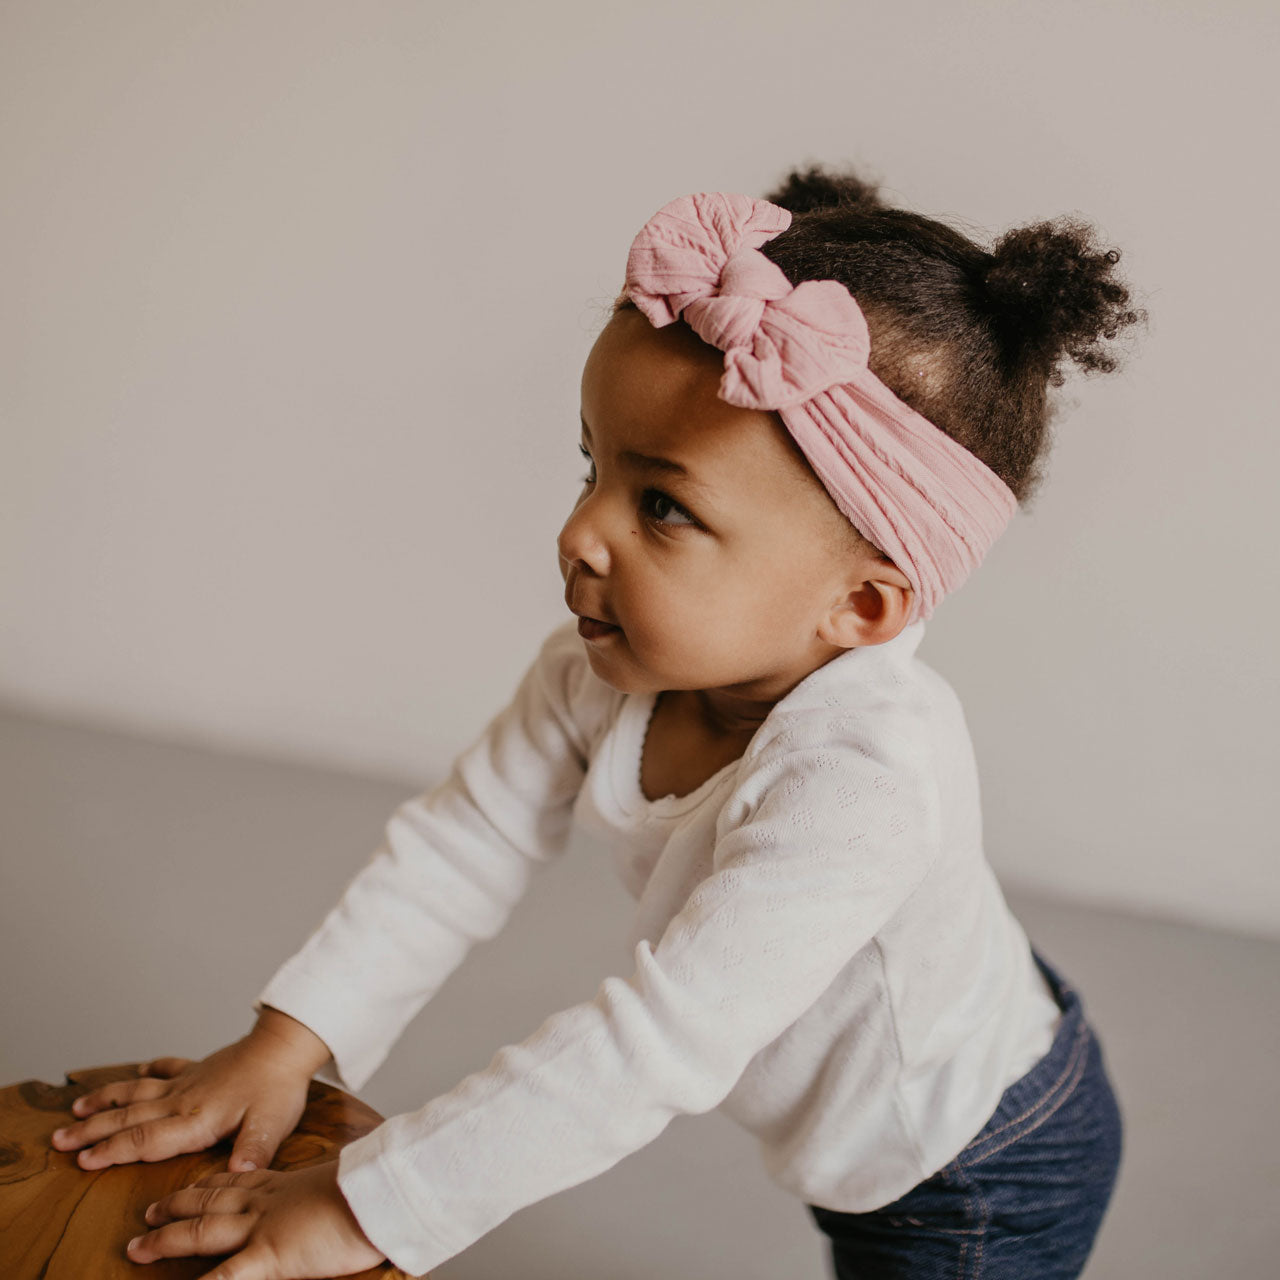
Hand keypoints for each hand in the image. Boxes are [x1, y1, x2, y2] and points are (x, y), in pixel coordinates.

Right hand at [51, 1009, 329, 1172]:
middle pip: (130, 1117)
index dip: (114, 1150)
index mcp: (196, 1119)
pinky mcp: (201, 1068)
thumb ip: (252, 1151)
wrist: (287, 1043)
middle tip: (59, 1140)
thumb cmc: (279, 1086)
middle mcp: (184, 1100)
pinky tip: (140, 1071)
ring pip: (139, 1092)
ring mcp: (190, 1082)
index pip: (146, 1139)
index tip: (84, 1160)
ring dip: (108, 1100)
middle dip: (93, 1130)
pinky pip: (168, 1068)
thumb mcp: (271, 1125)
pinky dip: (151, 1070)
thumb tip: (239, 1175)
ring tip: (77, 1109)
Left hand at [126, 1160, 385, 1278]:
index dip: (211, 1183)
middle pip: (212, 1201)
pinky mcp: (269, 1256)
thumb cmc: (374, 1190)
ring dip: (168, 1239)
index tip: (193, 1185)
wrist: (379, 1192)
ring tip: (138, 1247)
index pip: (240, 1181)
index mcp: (286, 1186)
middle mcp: (267, 1203)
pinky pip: (225, 1276)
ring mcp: (263, 1228)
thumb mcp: (346, 1188)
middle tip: (148, 1213)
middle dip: (177, 1206)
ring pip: (204, 1230)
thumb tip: (330, 1206)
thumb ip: (328, 1197)